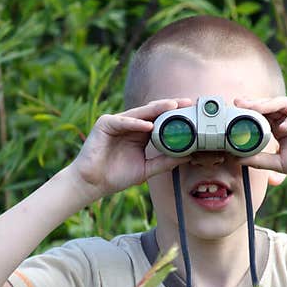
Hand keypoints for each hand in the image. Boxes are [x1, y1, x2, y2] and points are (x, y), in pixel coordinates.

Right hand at [69, 98, 193, 199]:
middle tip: (187, 103)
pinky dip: (135, 123)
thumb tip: (188, 156)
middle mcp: (130, 124)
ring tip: (172, 107)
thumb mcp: (147, 169)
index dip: (176, 115)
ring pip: (140, 113)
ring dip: (156, 109)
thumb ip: (165, 161)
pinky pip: (123, 122)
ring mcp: (117, 122)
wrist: (93, 183)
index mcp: (140, 133)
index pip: (161, 119)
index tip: (193, 113)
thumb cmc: (117, 176)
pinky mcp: (105, 124)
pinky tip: (148, 125)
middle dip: (170, 106)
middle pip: (153, 112)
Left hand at [233, 96, 286, 193]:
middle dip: (254, 104)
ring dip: (269, 105)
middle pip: (270, 105)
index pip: (262, 114)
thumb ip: (259, 159)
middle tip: (239, 103)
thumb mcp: (278, 162)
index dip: (248, 111)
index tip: (233, 110)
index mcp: (281, 126)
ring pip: (284, 104)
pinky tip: (283, 128)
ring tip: (255, 109)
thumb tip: (236, 158)